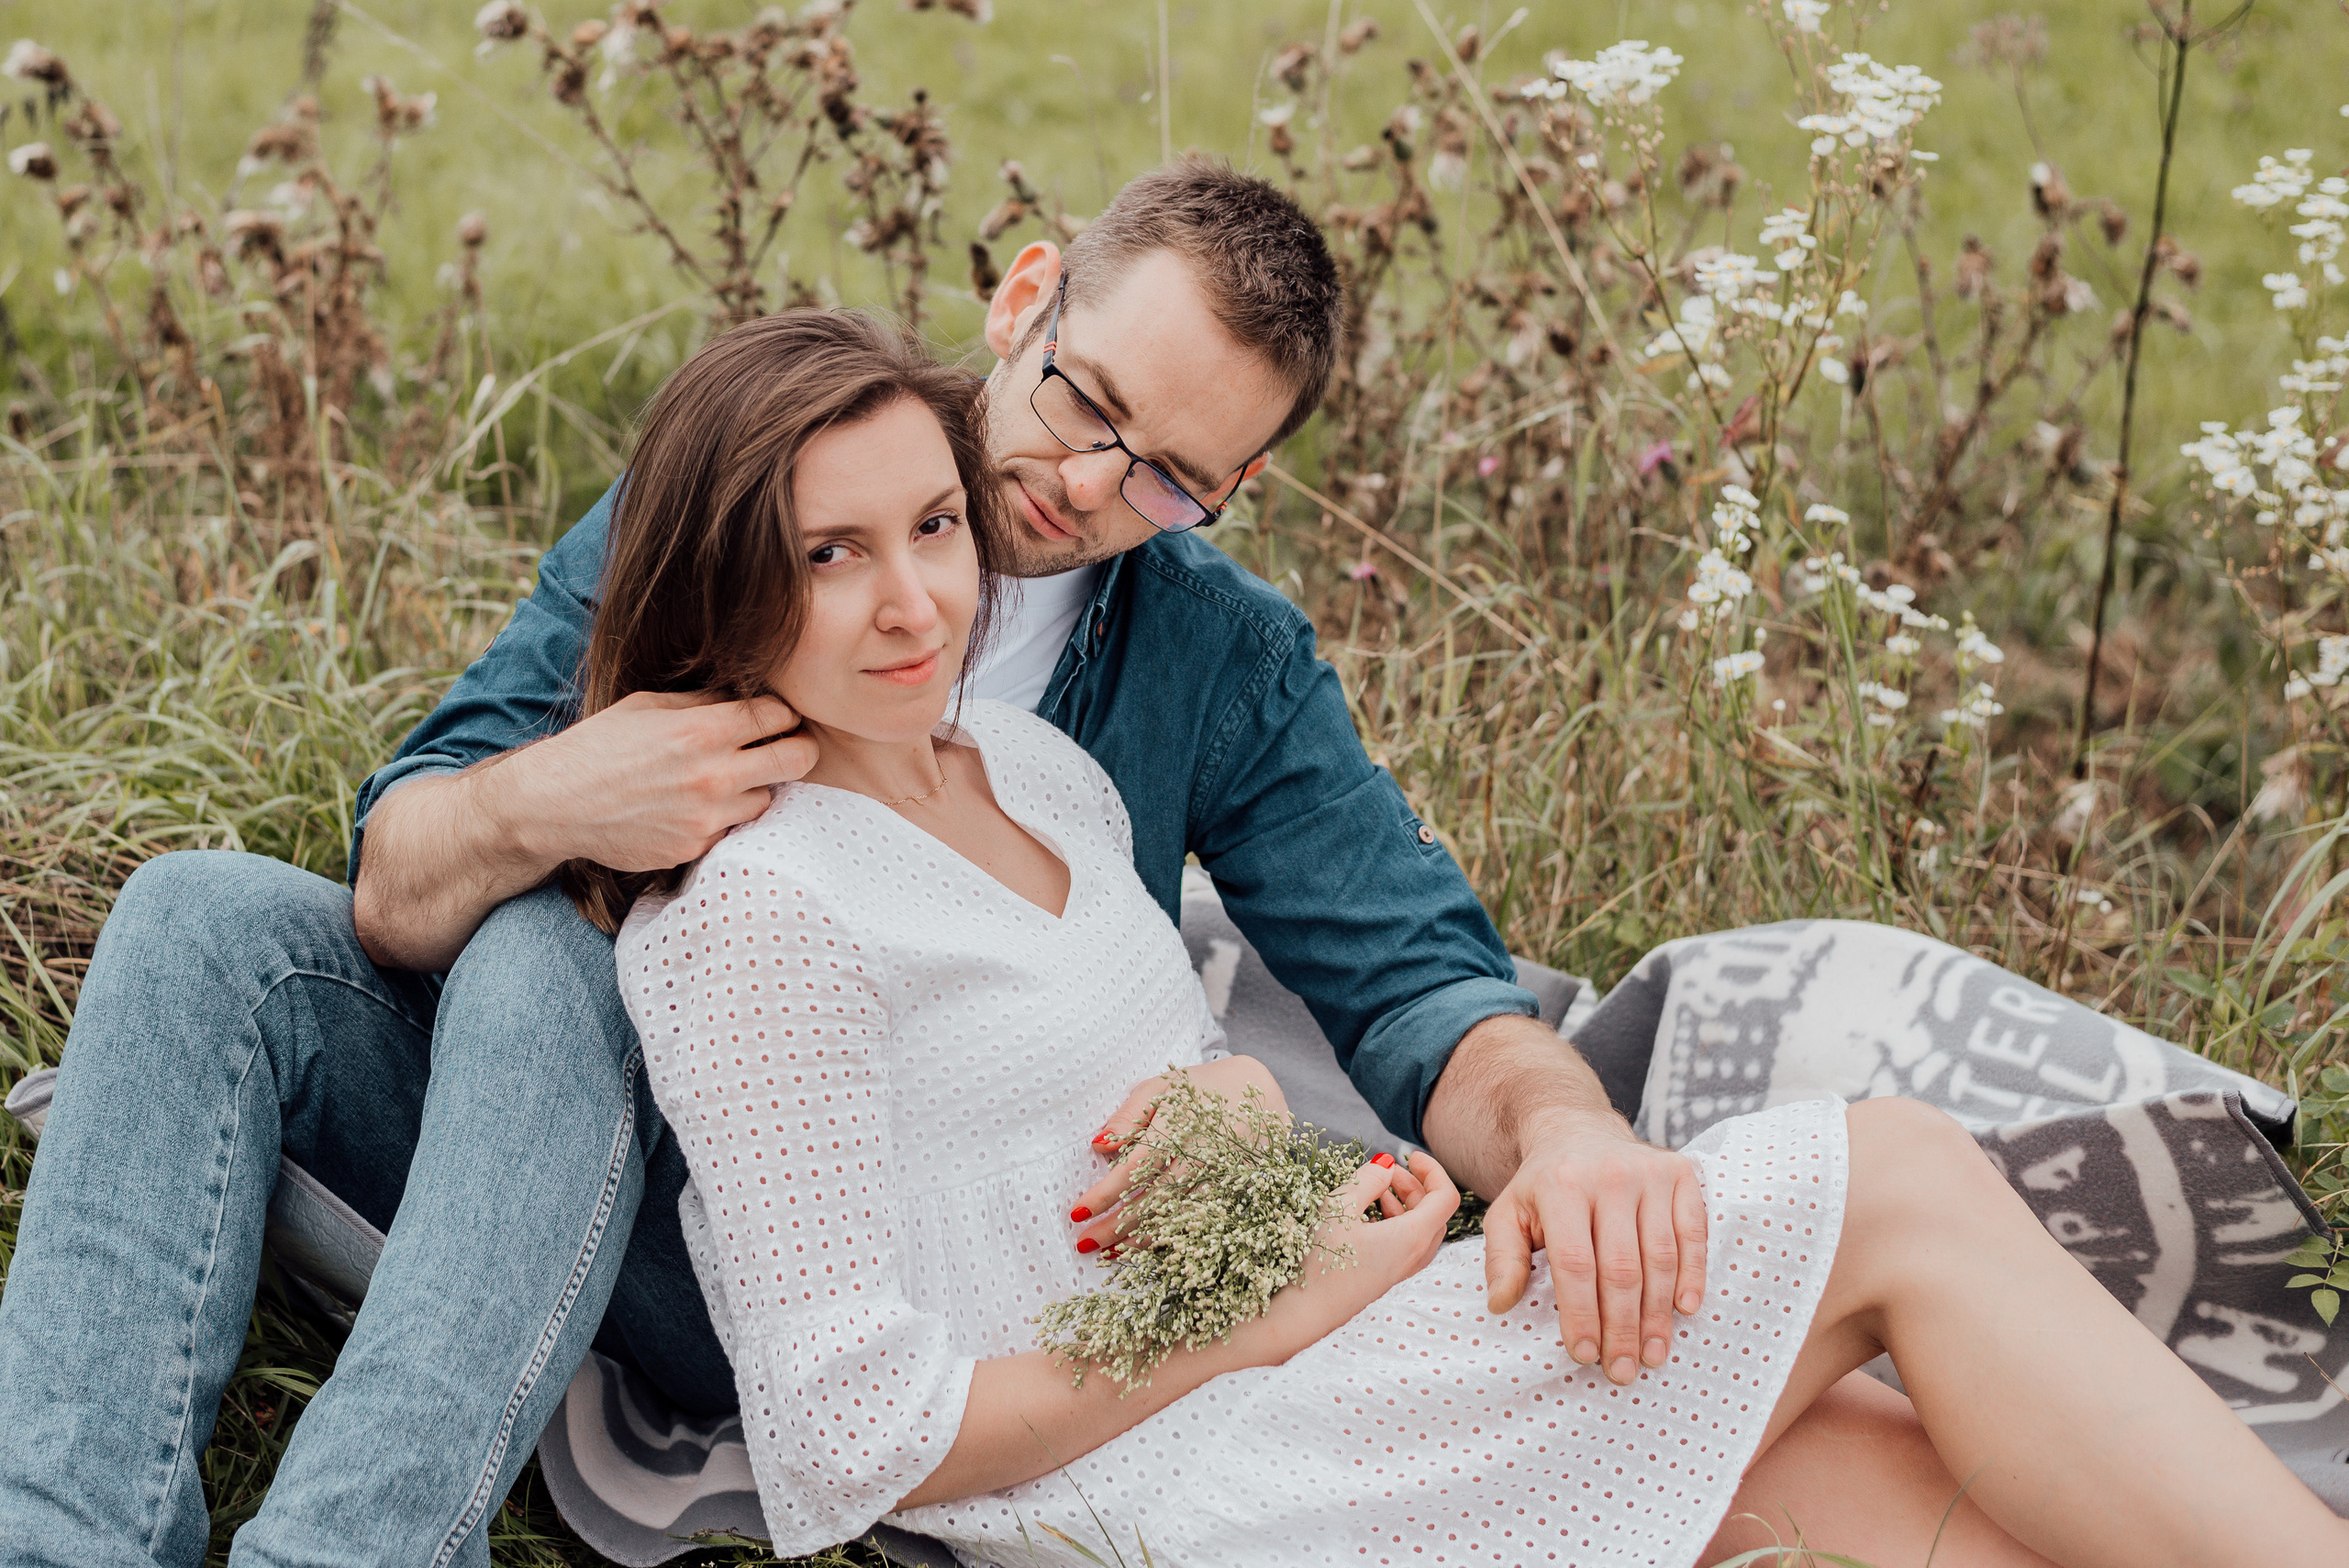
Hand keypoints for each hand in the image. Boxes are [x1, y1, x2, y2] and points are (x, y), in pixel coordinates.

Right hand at [492, 690, 818, 871]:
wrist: (554, 803)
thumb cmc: (599, 746)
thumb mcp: (649, 706)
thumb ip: (704, 703)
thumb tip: (747, 696)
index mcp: (703, 729)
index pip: (780, 715)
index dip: (784, 713)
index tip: (776, 717)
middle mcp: (714, 774)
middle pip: (798, 759)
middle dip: (797, 748)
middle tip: (785, 746)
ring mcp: (708, 816)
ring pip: (769, 798)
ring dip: (757, 787)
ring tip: (728, 779)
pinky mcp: (696, 848)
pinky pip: (733, 828)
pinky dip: (725, 817)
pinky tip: (697, 806)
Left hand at [1068, 1055, 1289, 1253]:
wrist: (1259, 1090)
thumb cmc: (1198, 1088)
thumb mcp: (1160, 1086)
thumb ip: (1129, 1116)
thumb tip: (1099, 1146)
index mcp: (1179, 1124)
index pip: (1135, 1168)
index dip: (1105, 1195)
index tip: (1077, 1213)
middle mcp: (1203, 1154)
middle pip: (1155, 1201)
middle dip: (1116, 1228)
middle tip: (1084, 1244)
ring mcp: (1222, 1176)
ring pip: (1179, 1219)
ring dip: (1142, 1240)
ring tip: (1109, 1253)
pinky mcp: (1235, 1190)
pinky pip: (1202, 1222)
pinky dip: (1174, 1238)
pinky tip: (1148, 1246)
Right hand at [1261, 1151, 1458, 1356]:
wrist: (1308, 1313)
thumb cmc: (1322, 1260)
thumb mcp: (1339, 1208)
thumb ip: (1367, 1179)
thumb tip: (1386, 1166)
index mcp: (1413, 1237)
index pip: (1447, 1196)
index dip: (1433, 1169)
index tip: (1409, 1155)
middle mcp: (1417, 1256)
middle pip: (1435, 1210)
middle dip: (1416, 1183)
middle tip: (1387, 1171)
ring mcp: (1406, 1271)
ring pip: (1424, 1227)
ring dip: (1405, 1202)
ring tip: (1375, 1190)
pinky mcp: (1392, 1278)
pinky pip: (1409, 1242)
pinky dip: (1398, 1220)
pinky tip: (1369, 1214)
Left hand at [1481, 1115, 1706, 1387]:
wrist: (1579, 1131)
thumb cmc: (1543, 1186)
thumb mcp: (1508, 1213)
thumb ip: (1502, 1258)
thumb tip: (1500, 1304)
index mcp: (1561, 1186)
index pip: (1574, 1263)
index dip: (1581, 1313)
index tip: (1583, 1354)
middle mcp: (1608, 1176)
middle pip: (1620, 1267)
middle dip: (1622, 1327)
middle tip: (1622, 1370)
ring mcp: (1649, 1173)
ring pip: (1659, 1256)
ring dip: (1657, 1313)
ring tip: (1652, 1355)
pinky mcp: (1680, 1174)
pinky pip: (1693, 1232)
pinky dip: (1692, 1273)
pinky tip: (1685, 1310)